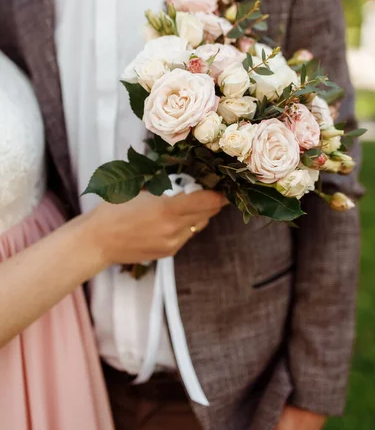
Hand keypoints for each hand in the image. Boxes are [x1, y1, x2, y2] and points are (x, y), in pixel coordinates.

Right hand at [85, 189, 225, 268]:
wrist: (97, 241)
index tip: (222, 184)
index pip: (208, 201)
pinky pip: (188, 235)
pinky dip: (188, 224)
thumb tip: (187, 176)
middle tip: (210, 189)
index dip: (219, 192)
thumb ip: (166, 184)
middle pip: (208, 214)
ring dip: (201, 213)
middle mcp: (174, 228)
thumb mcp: (139, 188)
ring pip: (200, 225)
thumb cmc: (114, 208)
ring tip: (193, 202)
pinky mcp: (169, 252)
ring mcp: (173, 243)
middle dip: (212, 201)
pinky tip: (176, 217)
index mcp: (167, 208)